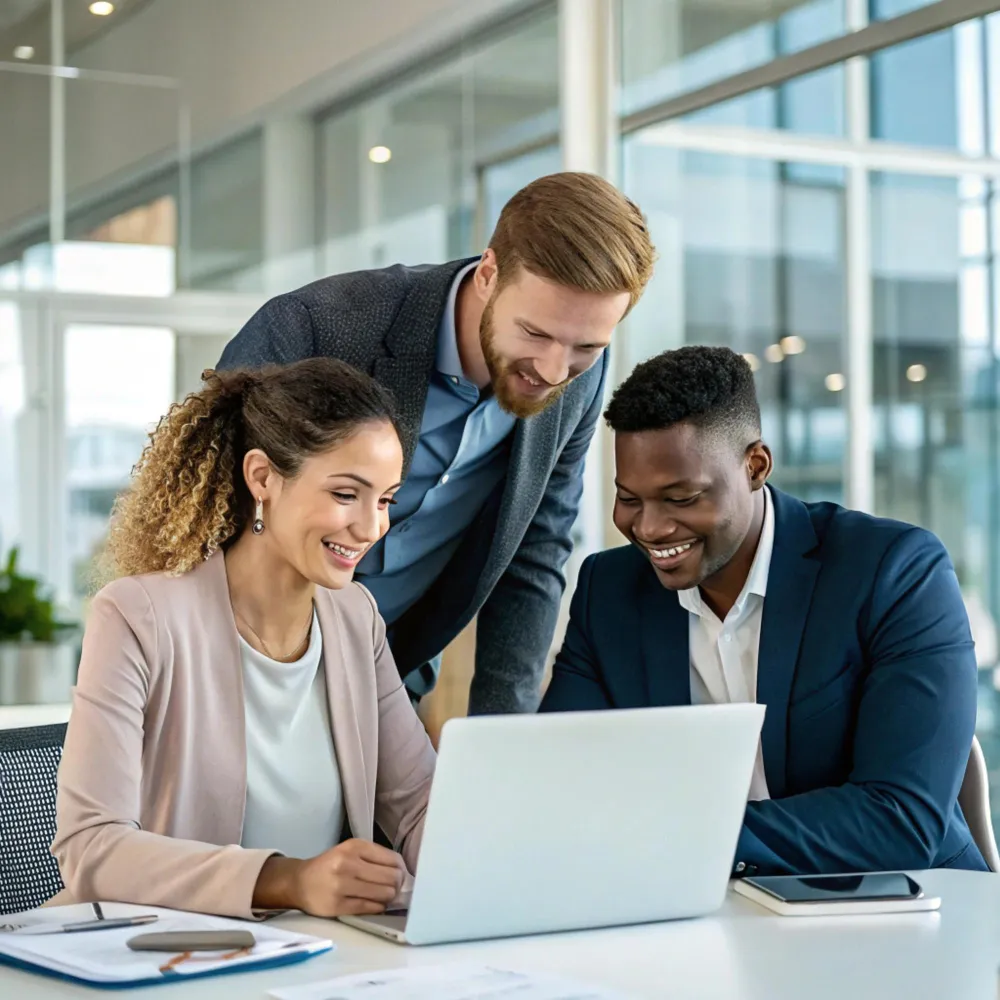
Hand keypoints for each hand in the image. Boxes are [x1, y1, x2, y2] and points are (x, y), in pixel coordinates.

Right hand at [253, 839, 405, 916]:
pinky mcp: (337, 905)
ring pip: (383, 894)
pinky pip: (370, 908)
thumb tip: (403, 872)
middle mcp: (348, 864)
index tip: (400, 875)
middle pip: (391, 877)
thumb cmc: (330, 865)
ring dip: (389, 897)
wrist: (300, 882)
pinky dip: (378, 907)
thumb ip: (375, 857)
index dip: (402, 870)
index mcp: (354, 846)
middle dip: (398, 885)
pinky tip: (375, 904)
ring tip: (384, 897)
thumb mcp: (350, 851)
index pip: (393, 859)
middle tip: (394, 889)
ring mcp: (342, 885)